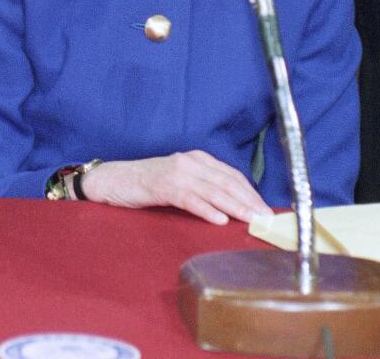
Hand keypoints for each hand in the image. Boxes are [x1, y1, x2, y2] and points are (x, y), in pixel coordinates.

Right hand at [79, 151, 269, 224]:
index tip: (265, 209)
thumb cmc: (147, 184)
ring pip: (213, 190)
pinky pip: (189, 198)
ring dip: (235, 206)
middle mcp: (189, 162)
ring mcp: (176, 173)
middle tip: (266, 218)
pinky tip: (219, 220)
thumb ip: (202, 188)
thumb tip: (232, 208)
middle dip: (249, 201)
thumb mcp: (179, 181)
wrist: (113, 180)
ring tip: (251, 220)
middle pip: (226, 182)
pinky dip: (206, 209)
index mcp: (196, 159)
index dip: (250, 192)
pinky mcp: (162, 186)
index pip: (231, 175)